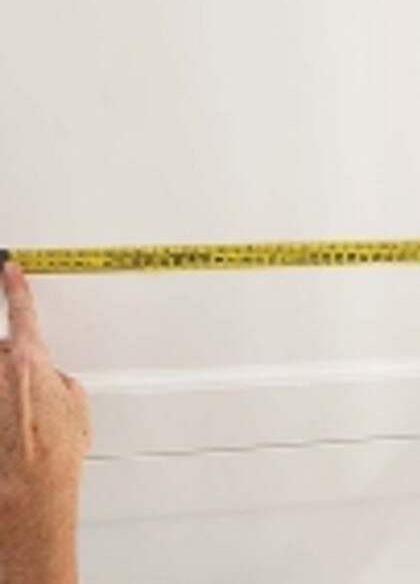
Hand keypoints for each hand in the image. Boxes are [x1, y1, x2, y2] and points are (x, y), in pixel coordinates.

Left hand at [0, 262, 89, 583]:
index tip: (9, 269)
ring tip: (18, 422)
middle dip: (13, 364)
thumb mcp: (75, 404)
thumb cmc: (55, 450)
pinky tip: (10, 430)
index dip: (15, 287)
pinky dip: (3, 408)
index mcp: (29, 360)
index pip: (20, 310)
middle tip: (28, 397)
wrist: (27, 488)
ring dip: (6, 390)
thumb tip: (50, 380)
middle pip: (1, 350)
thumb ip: (58, 378)